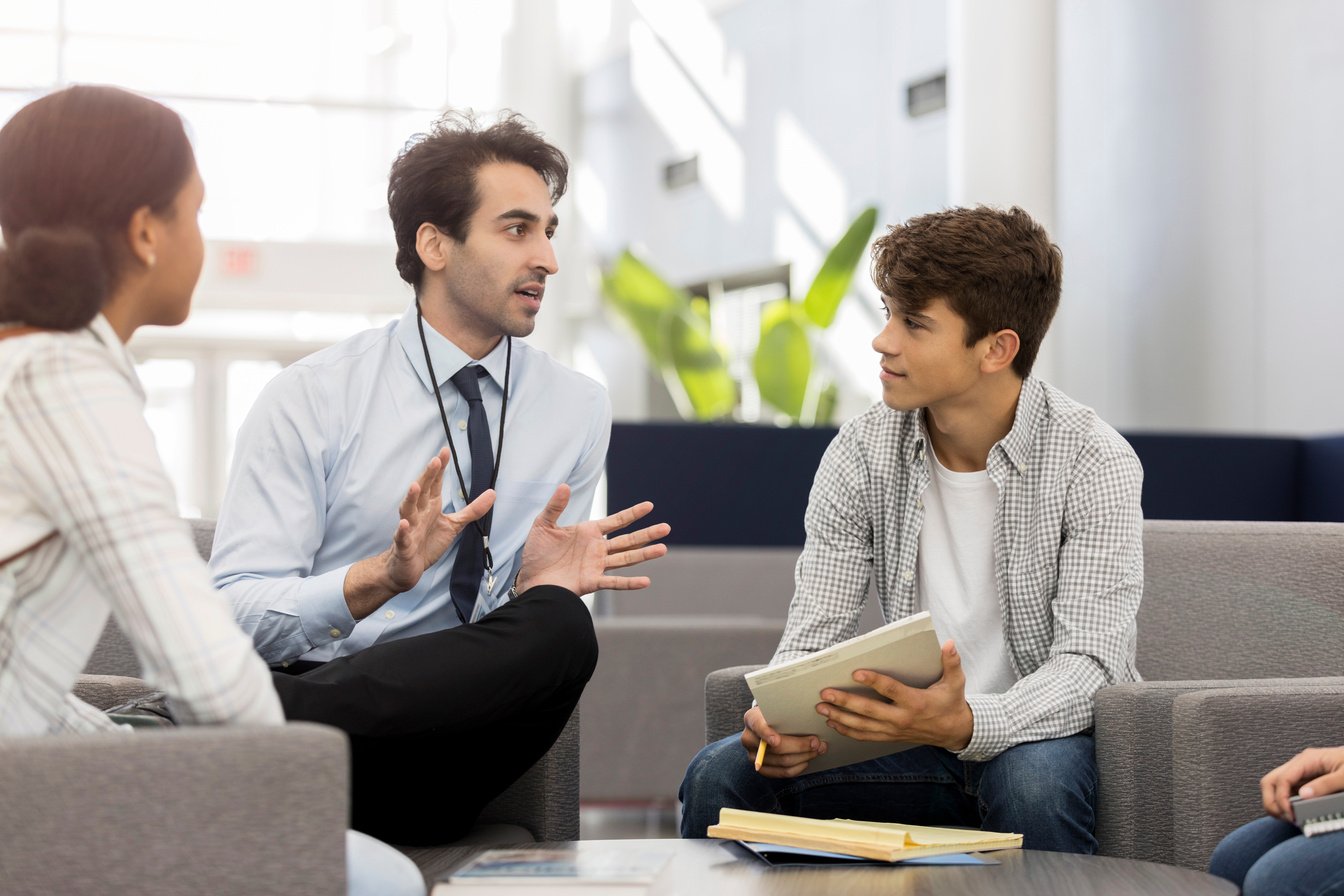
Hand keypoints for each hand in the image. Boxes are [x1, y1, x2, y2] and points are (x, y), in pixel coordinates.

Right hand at [344, 448, 494, 617]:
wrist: (406, 568)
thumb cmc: (427, 543)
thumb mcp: (453, 525)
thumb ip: (472, 510)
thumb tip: (493, 493)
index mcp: (430, 506)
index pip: (435, 483)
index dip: (439, 468)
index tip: (445, 451)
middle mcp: (418, 514)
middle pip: (422, 491)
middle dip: (428, 476)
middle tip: (435, 460)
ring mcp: (409, 529)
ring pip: (407, 510)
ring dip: (410, 498)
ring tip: (415, 486)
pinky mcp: (404, 546)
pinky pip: (402, 537)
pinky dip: (402, 531)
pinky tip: (404, 524)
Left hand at [514, 484, 669, 595]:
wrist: (530, 578)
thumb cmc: (537, 552)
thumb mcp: (543, 524)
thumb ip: (555, 506)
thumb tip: (564, 485)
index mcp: (589, 532)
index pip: (616, 521)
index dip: (633, 513)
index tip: (649, 506)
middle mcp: (597, 549)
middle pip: (628, 540)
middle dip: (647, 534)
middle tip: (666, 527)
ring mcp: (597, 566)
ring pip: (626, 558)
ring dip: (645, 554)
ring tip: (663, 549)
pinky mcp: (591, 582)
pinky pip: (614, 582)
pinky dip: (630, 583)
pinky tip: (646, 581)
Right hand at [741, 705, 826, 777]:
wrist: (767, 724)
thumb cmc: (777, 715)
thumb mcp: (779, 709)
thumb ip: (789, 714)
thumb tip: (811, 724)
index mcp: (752, 719)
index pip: (757, 726)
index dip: (766, 734)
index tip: (776, 741)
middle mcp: (749, 738)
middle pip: (775, 748)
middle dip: (800, 746)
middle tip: (816, 742)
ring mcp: (754, 756)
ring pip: (782, 761)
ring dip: (803, 757)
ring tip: (817, 750)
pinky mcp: (762, 769)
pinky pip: (782, 773)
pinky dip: (797, 768)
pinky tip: (806, 761)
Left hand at [815, 639, 974, 751]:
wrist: (954, 732)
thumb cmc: (951, 703)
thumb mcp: (955, 682)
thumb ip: (951, 662)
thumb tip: (949, 644)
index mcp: (915, 702)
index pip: (890, 690)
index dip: (873, 681)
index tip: (856, 673)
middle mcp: (902, 718)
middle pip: (869, 710)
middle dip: (845, 702)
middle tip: (826, 693)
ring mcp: (894, 730)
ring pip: (862, 726)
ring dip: (840, 717)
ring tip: (822, 708)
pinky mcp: (890, 737)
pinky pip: (865, 736)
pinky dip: (848, 731)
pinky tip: (834, 724)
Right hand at [1261, 746, 1343, 819]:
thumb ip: (1326, 784)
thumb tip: (1304, 795)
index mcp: (1308, 759)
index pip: (1282, 778)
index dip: (1281, 798)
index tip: (1290, 815)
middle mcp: (1300, 764)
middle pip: (1271, 780)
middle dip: (1272, 800)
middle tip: (1285, 817)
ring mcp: (1302, 772)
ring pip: (1276, 786)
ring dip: (1277, 802)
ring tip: (1289, 817)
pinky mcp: (1307, 780)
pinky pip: (1288, 791)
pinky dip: (1286, 802)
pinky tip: (1296, 812)